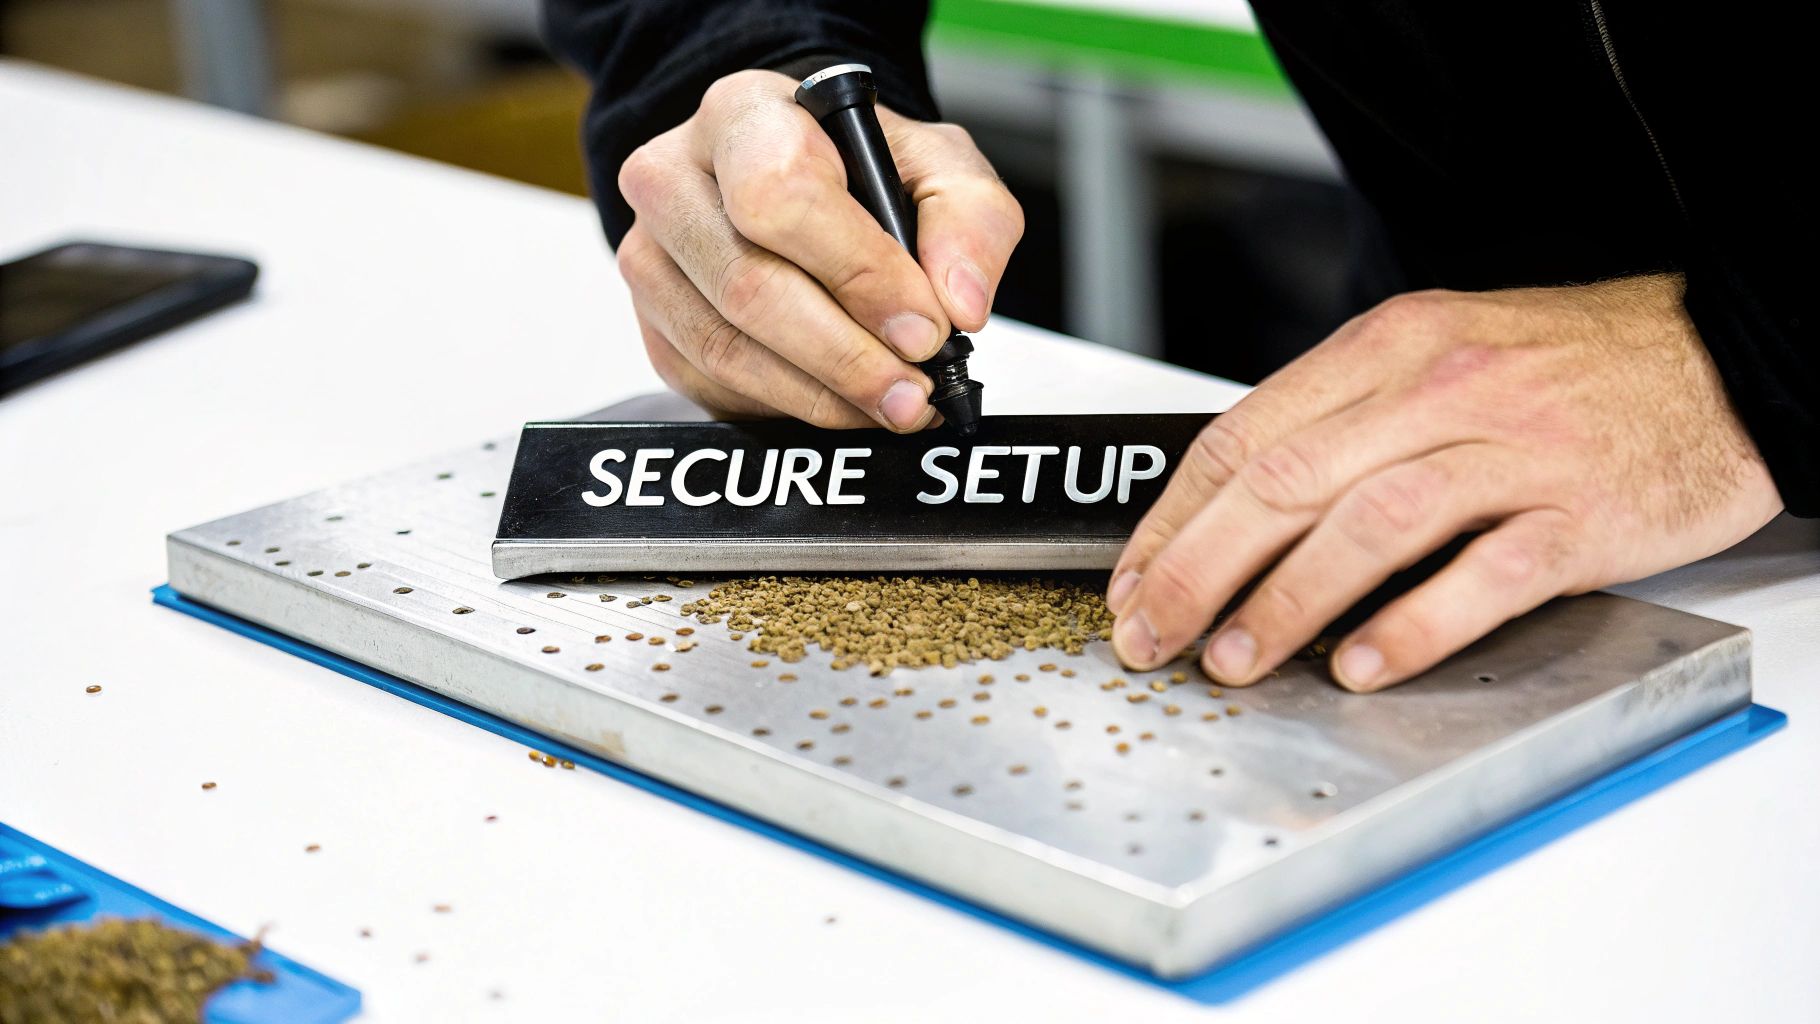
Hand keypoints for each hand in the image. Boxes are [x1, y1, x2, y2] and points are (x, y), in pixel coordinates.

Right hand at [614, 70, 1022, 430]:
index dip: (859, 272)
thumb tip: (961, 304)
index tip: (924, 326)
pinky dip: (791, 407)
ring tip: (892, 405)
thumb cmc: (861, 168)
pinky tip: (846, 403)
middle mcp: (672, 179)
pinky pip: (715, 384)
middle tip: (913, 389)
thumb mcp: (940, 168)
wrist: (802, 180)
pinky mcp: (654, 324)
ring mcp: (651, 256)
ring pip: (727, 347)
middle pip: (748, 285)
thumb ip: (971, 221)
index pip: (781, 196)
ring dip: (822, 394)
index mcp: (743, 115)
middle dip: (846, 355)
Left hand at [1107, 275, 1783, 690]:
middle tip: (1150, 635)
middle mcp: (1439, 390)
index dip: (1174, 519)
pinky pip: (1482, 574)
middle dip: (1197, 568)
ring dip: (1286, 602)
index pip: (1246, 436)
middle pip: (1285, 481)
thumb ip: (1343, 418)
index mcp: (1389, 347)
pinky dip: (1414, 624)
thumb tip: (1238, 505)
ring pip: (1368, 525)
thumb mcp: (1437, 356)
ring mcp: (1512, 451)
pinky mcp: (1579, 514)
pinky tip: (1363, 665)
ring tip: (1232, 660)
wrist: (1720, 356)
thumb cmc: (1567, 366)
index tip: (1131, 581)